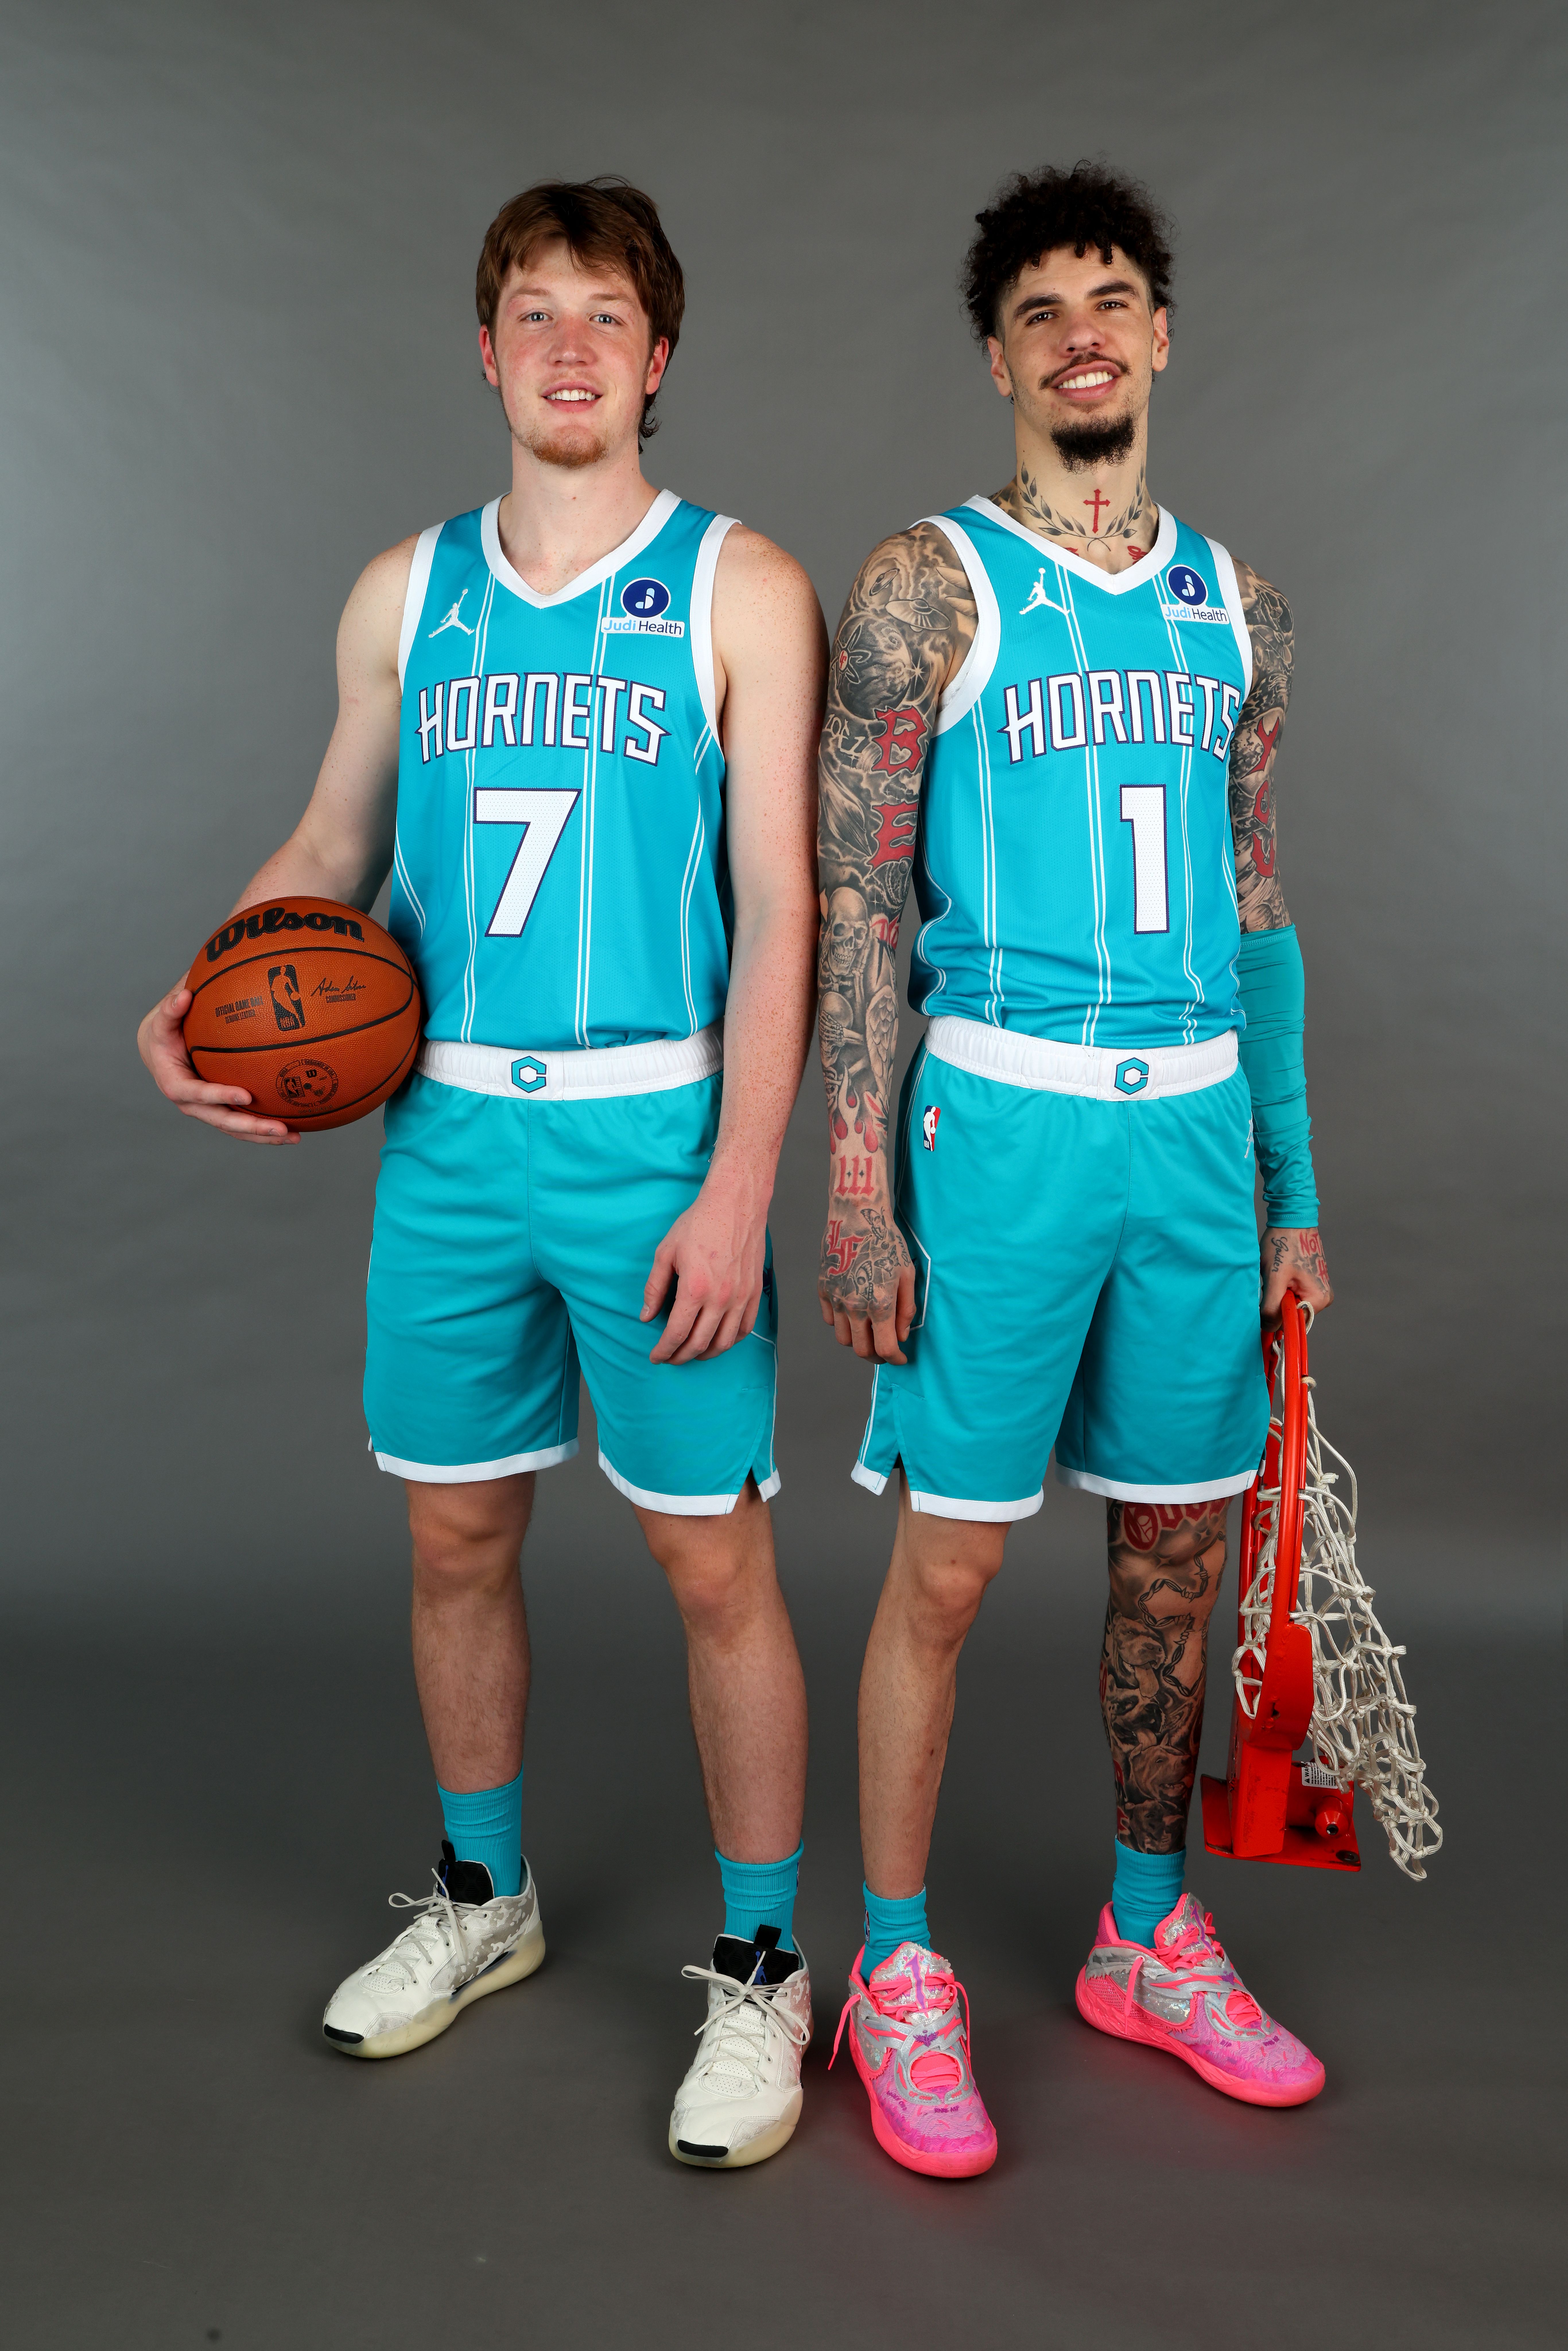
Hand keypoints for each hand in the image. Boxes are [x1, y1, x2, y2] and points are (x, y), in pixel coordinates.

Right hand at [136, 985, 297, 1143]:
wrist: (160, 1053)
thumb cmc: (164, 1035)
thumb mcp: (162, 1022)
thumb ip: (170, 1010)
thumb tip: (183, 995)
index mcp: (175, 1085)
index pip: (198, 1094)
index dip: (220, 1096)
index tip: (246, 1096)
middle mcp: (191, 1105)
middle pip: (222, 1120)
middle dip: (251, 1127)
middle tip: (280, 1128)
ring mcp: (207, 1111)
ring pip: (236, 1129)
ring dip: (264, 1135)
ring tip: (294, 1137)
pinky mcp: (220, 1111)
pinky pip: (243, 1124)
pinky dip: (264, 1130)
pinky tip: (293, 1130)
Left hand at [642, 1170, 765, 1363]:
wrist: (735, 1204)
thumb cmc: (698, 1224)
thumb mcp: (666, 1252)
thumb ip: (655, 1287)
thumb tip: (646, 1316)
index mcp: (695, 1289)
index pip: (676, 1333)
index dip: (663, 1350)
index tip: (655, 1357)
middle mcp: (721, 1298)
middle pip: (699, 1343)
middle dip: (681, 1357)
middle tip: (670, 1358)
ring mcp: (741, 1297)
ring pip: (724, 1342)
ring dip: (706, 1354)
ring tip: (692, 1353)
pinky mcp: (754, 1293)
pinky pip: (744, 1329)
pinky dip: (729, 1341)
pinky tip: (717, 1340)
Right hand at [818, 1193, 915, 1362]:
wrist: (857, 1216)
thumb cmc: (887, 1242)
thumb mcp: (907, 1276)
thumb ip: (906, 1310)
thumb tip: (902, 1336)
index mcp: (880, 1304)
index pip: (885, 1348)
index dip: (895, 1360)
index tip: (901, 1359)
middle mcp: (855, 1306)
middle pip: (861, 1350)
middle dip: (876, 1357)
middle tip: (886, 1350)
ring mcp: (836, 1299)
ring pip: (843, 1338)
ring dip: (858, 1342)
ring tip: (870, 1333)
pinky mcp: (823, 1289)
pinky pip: (830, 1319)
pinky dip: (842, 1324)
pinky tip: (854, 1314)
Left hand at [1261, 1225, 1331, 1324]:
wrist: (1292, 1219)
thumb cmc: (1284, 1244)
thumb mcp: (1274, 1278)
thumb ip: (1272, 1306)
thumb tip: (1267, 1330)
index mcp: (1319, 1299)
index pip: (1292, 1323)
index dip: (1273, 1320)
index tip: (1260, 1310)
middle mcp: (1323, 1297)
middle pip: (1291, 1314)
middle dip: (1274, 1304)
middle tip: (1268, 1284)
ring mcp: (1318, 1289)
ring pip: (1289, 1304)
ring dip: (1276, 1295)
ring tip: (1274, 1275)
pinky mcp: (1310, 1282)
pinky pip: (1291, 1294)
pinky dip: (1280, 1288)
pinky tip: (1277, 1274)